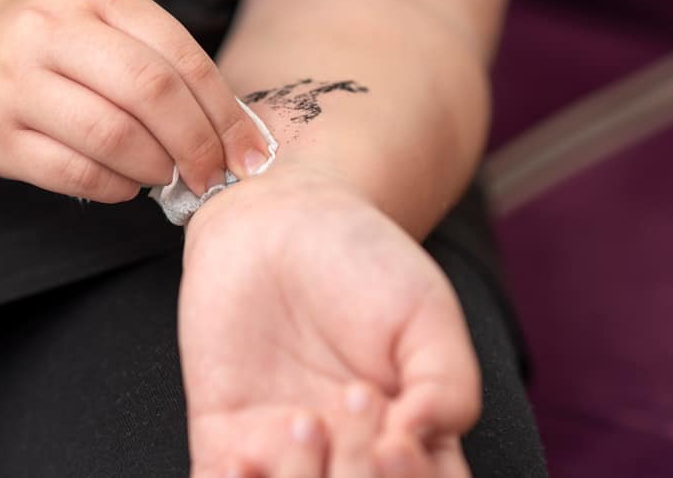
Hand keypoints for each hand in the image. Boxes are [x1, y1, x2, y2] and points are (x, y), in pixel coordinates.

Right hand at [0, 0, 269, 200]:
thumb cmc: (63, 46)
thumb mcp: (110, 25)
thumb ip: (166, 66)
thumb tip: (235, 137)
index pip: (180, 56)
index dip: (223, 111)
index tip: (248, 151)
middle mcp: (51, 32)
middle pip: (149, 91)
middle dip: (196, 143)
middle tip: (213, 174)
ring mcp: (16, 84)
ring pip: (110, 134)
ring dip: (156, 167)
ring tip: (168, 176)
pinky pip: (73, 174)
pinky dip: (116, 187)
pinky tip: (128, 184)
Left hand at [180, 166, 479, 476]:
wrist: (281, 221)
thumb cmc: (365, 261)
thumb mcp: (426, 312)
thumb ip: (448, 385)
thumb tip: (419, 442)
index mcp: (410, 442)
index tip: (394, 439)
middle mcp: (346, 459)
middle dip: (354, 477)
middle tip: (352, 399)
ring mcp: (284, 453)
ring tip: (303, 419)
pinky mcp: (225, 437)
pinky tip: (240, 461)